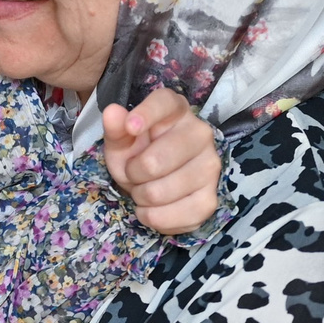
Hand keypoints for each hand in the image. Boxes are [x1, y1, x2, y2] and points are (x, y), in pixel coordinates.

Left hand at [101, 87, 221, 234]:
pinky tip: (154, 209)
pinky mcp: (211, 199)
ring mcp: (210, 167)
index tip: (130, 127)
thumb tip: (112, 112)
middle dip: (133, 174)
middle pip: (154, 162)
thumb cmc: (137, 154)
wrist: (154, 182)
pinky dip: (155, 218)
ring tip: (144, 190)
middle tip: (133, 174)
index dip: (147, 114)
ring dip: (141, 198)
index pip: (165, 103)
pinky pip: (176, 216)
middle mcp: (200, 133)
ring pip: (160, 193)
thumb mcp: (121, 141)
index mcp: (175, 110)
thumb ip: (116, 129)